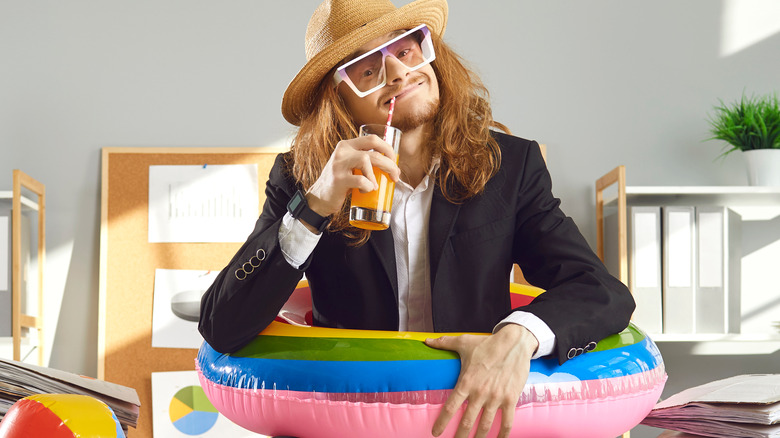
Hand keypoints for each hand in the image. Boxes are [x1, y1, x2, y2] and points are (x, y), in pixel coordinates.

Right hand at [305, 134, 399, 216]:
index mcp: (347, 145)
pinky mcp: (338, 180)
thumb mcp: (349, 166)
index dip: (388, 150)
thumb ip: (363, 161)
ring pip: (367, 160)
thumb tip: (390, 165)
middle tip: (395, 176)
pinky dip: (368, 187)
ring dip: (377, 175)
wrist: (319, 199)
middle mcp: (342, 151)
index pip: (373, 139)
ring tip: (376, 186)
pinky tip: (366, 191)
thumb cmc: (339, 183)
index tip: (394, 163)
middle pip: (374, 150)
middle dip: (390, 164)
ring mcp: (339, 165)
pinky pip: (361, 180)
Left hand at [424, 324, 538, 437]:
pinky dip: (503, 434)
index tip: (436, 432)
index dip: (442, 422)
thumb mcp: (464, 342)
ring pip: (485, 425)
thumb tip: (426, 341)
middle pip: (467, 421)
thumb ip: (444, 343)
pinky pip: (507, 422)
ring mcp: (496, 398)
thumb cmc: (487, 343)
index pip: (450, 407)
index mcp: (466, 382)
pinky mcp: (510, 399)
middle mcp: (480, 393)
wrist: (514, 342)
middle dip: (460, 436)